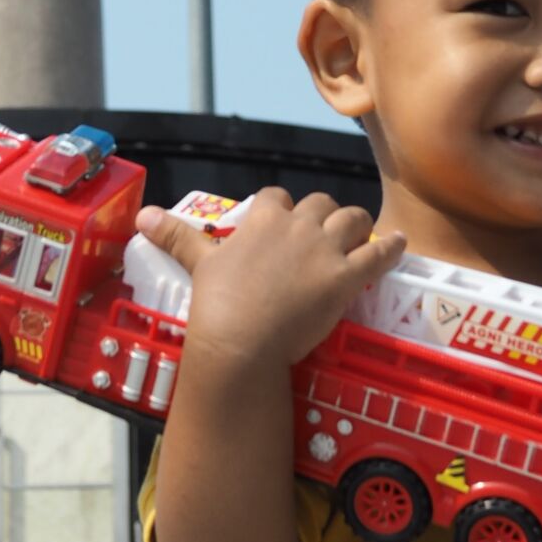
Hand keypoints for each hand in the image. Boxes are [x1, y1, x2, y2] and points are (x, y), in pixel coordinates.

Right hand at [135, 188, 404, 371]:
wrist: (242, 343)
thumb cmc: (217, 306)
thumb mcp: (199, 264)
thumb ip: (176, 235)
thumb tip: (141, 214)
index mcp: (262, 220)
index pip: (276, 197)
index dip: (281, 210)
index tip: (281, 224)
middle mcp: (296, 226)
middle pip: (320, 204)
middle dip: (323, 216)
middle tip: (323, 236)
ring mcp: (325, 250)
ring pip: (352, 219)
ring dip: (357, 225)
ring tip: (361, 235)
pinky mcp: (347, 276)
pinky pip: (379, 252)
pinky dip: (392, 247)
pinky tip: (400, 244)